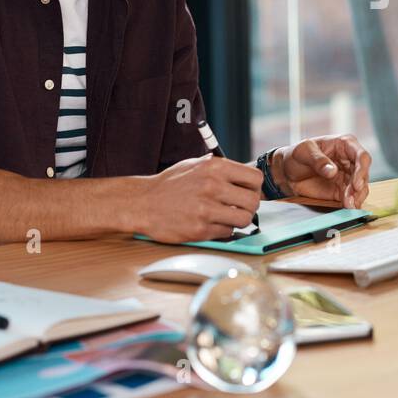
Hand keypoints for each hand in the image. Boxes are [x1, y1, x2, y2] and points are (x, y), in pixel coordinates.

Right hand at [133, 154, 261, 242]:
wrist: (142, 202)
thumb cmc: (170, 184)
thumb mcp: (195, 165)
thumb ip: (221, 169)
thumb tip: (246, 178)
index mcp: (215, 167)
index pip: (255, 178)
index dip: (255, 188)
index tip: (248, 192)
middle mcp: (212, 186)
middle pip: (253, 201)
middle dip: (249, 206)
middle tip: (240, 208)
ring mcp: (206, 209)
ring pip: (244, 219)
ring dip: (239, 220)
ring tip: (228, 217)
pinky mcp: (200, 229)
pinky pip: (228, 232)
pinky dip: (223, 229)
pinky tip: (212, 223)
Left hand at [271, 134, 371, 208]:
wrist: (286, 172)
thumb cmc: (296, 155)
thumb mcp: (303, 152)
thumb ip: (318, 160)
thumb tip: (333, 171)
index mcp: (343, 144)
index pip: (361, 155)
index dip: (362, 169)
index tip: (356, 184)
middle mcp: (350, 160)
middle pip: (364, 173)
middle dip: (359, 187)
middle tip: (350, 199)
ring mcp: (348, 176)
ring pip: (361, 187)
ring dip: (357, 197)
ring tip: (348, 205)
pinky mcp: (343, 190)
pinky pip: (353, 197)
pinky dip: (352, 203)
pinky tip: (348, 208)